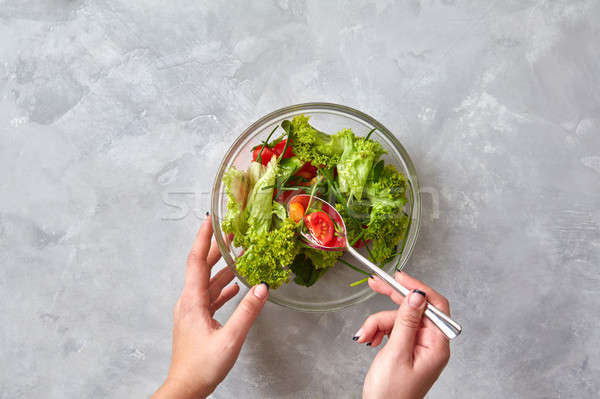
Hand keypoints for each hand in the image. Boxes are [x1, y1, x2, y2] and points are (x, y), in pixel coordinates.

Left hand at [153, 216, 268, 398]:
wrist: (185, 388)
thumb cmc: (202, 367)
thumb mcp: (230, 339)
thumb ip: (247, 312)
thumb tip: (262, 288)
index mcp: (192, 301)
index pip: (196, 261)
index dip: (203, 239)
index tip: (210, 220)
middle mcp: (189, 302)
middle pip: (202, 267)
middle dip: (217, 248)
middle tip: (232, 232)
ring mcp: (192, 311)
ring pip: (208, 281)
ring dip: (223, 268)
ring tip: (239, 255)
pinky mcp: (197, 320)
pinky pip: (210, 296)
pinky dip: (223, 288)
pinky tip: (235, 286)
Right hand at [357, 272, 450, 398]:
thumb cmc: (391, 394)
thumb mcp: (397, 353)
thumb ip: (407, 321)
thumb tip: (417, 295)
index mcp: (437, 345)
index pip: (435, 305)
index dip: (418, 288)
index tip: (400, 277)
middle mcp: (430, 343)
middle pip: (414, 308)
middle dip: (392, 298)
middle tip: (375, 283)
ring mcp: (418, 345)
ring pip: (397, 318)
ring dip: (377, 323)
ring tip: (366, 337)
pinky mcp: (405, 347)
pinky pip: (392, 328)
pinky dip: (378, 331)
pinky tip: (369, 340)